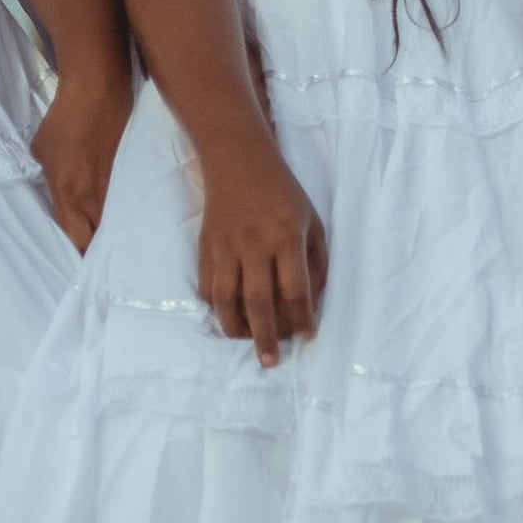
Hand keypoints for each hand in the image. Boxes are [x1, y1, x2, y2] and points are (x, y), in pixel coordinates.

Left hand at [32, 78, 131, 250]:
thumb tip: (56, 185)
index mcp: (69, 196)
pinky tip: (127, 217)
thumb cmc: (64, 120)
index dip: (77, 255)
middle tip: (95, 261)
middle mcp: (95, 198)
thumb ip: (49, 177)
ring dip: (113, 234)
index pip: (76, 239)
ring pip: (116, 223)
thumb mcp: (41, 151)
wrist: (99, 91)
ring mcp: (116, 187)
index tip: (76, 265)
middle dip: (98, 252)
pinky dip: (125, 213)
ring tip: (113, 247)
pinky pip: (127, 203)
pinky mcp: (131, 174)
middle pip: (99, 239)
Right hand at [190, 144, 325, 363]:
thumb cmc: (282, 192)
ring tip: (245, 341)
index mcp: (286, 236)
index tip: (307, 335)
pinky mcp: (206, 247)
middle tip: (271, 361)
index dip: (302, 317)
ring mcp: (226, 247)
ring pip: (225, 298)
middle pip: (258, 301)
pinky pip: (207, 286)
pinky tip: (227, 315)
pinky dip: (215, 306)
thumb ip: (316, 260)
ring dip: (235, 327)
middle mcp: (254, 244)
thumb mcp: (312, 219)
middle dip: (266, 336)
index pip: (295, 288)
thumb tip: (313, 301)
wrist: (237, 161)